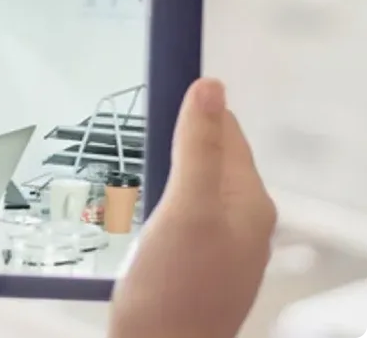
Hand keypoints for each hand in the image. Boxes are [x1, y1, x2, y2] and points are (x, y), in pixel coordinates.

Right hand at [109, 78, 276, 338]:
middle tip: (129, 139)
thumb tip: (211, 85)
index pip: (226, 130)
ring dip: (161, 174)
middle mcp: (243, 222)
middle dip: (172, 143)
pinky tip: (132, 214)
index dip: (190, 110)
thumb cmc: (171, 289)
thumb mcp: (186, 208)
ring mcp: (221, 247)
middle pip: (208, 159)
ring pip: (191, 189)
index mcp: (248, 200)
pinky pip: (180, 219)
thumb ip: (198, 146)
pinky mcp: (196, 267)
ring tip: (125, 175)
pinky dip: (156, 206)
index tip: (149, 100)